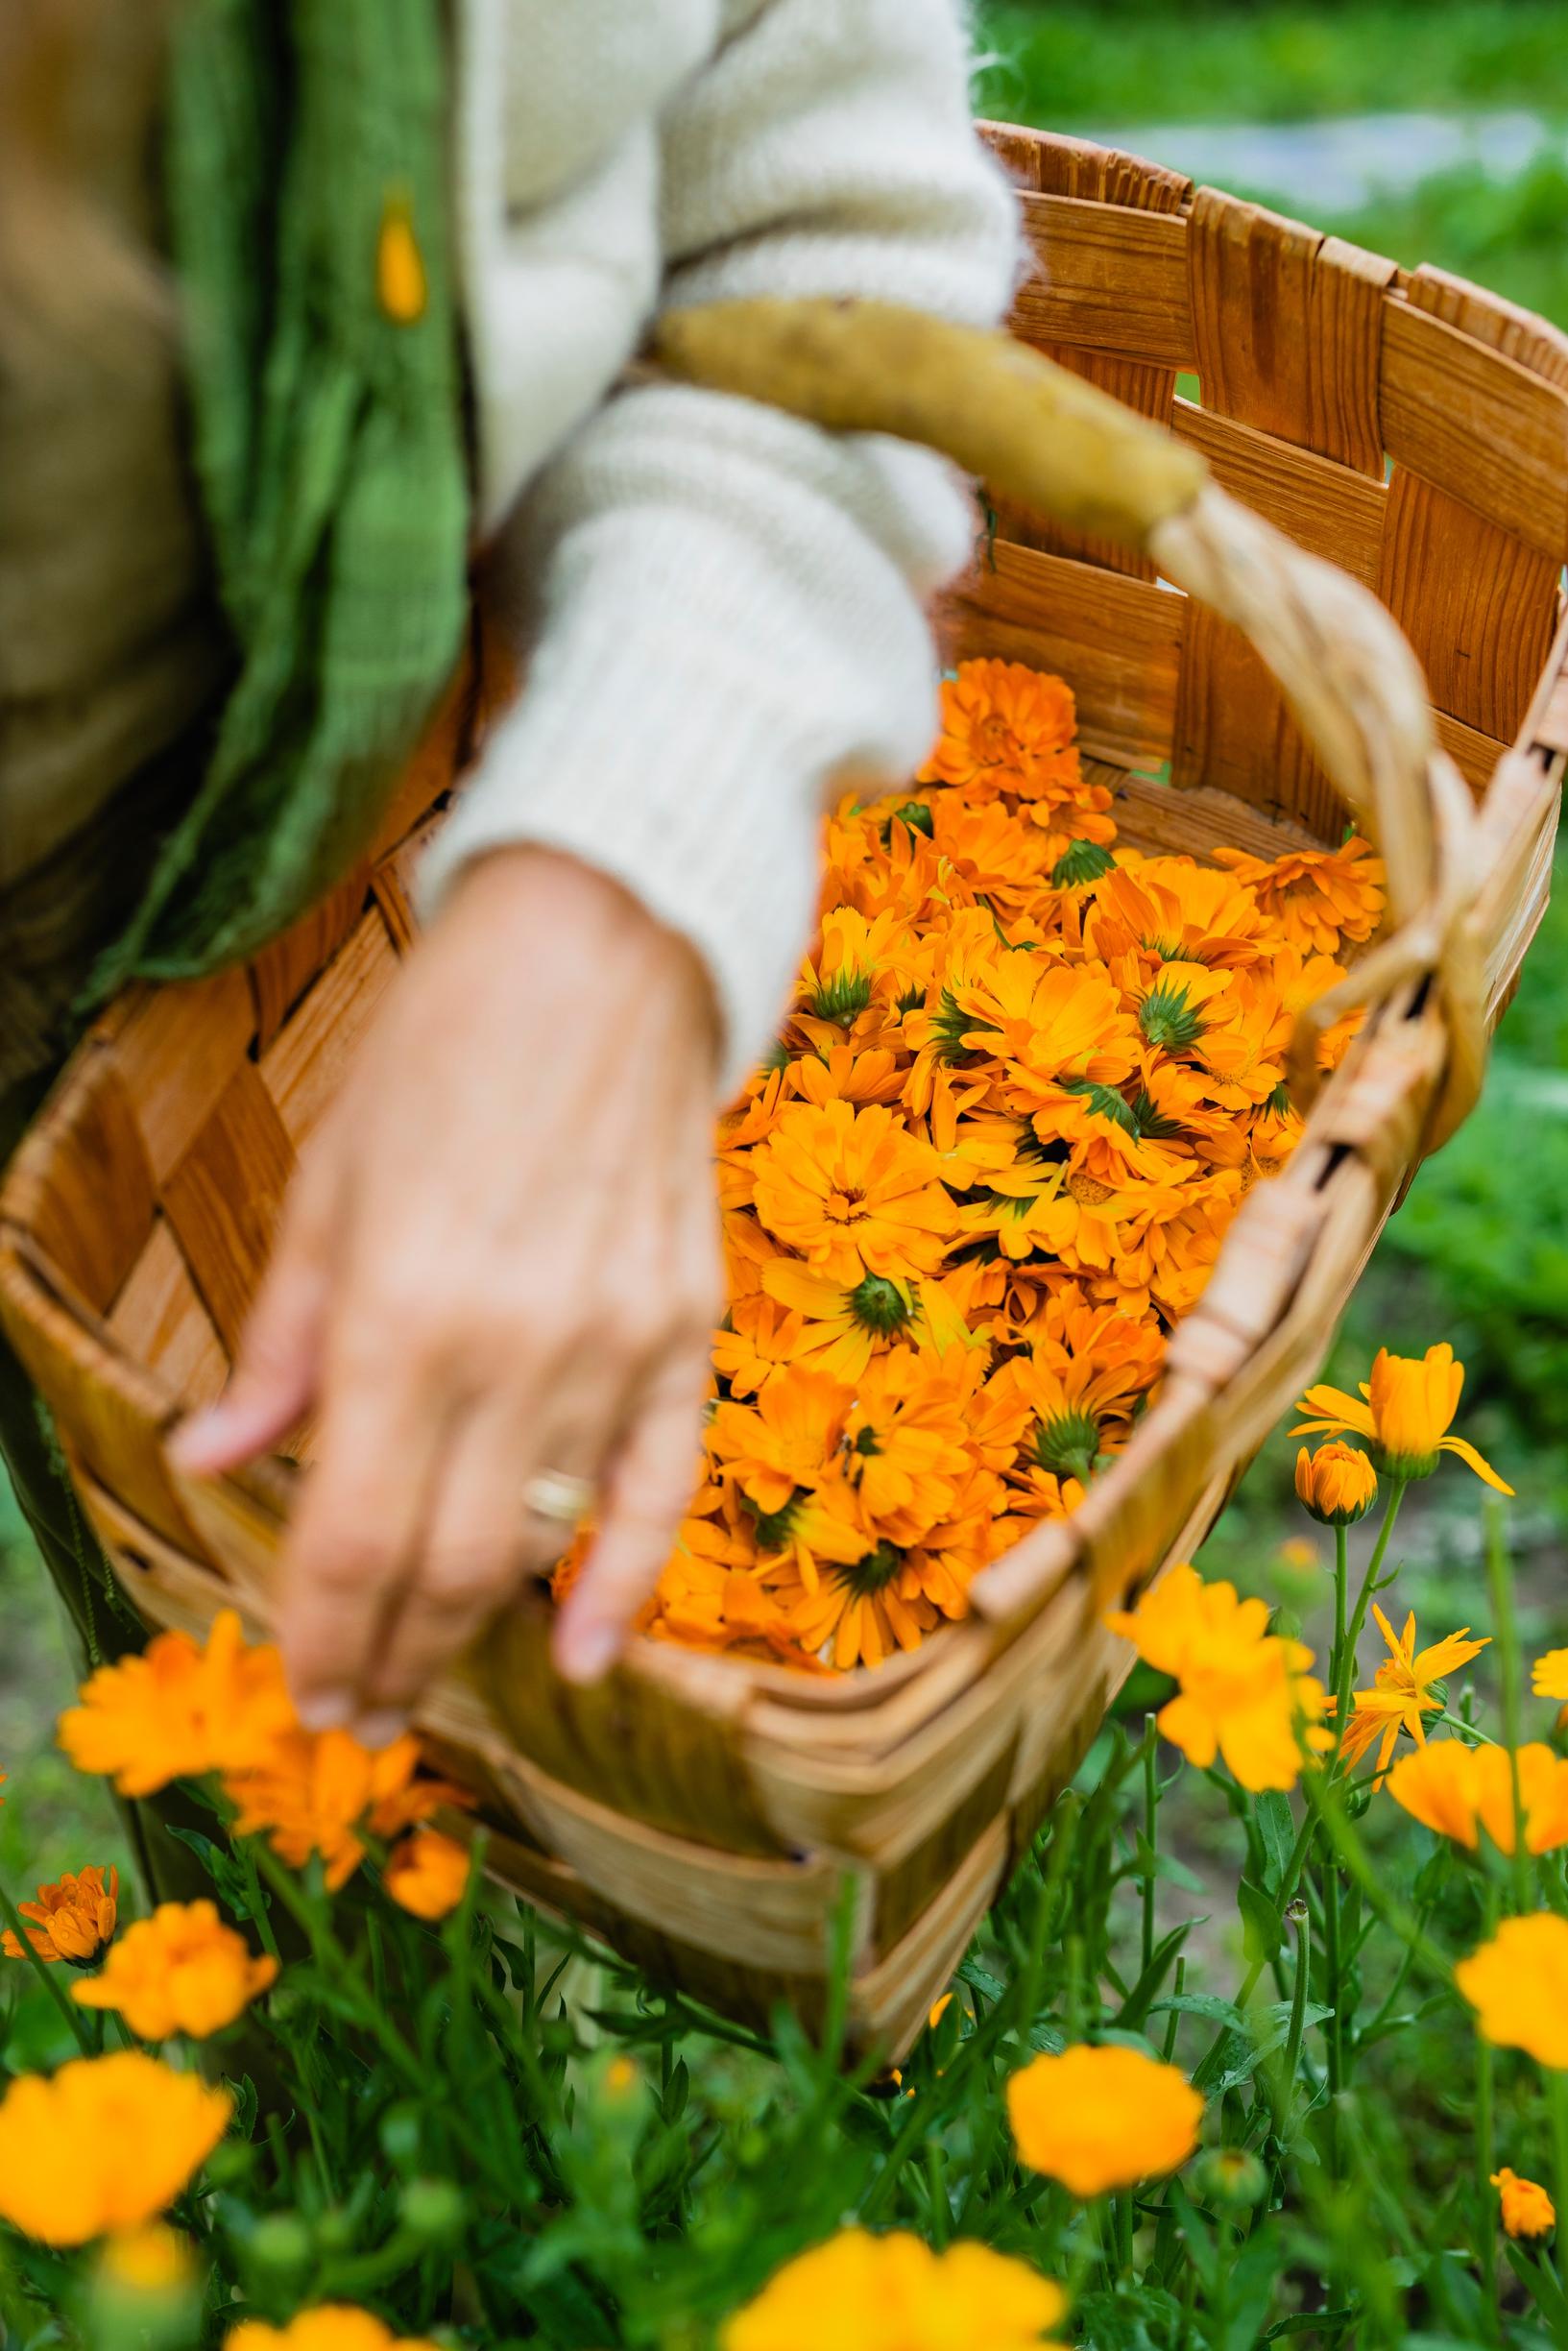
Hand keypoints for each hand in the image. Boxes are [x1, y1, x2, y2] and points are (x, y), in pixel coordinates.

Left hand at [169, 848, 720, 1736]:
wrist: (607, 951)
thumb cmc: (443, 1049)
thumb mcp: (327, 1184)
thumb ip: (278, 1344)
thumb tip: (209, 1460)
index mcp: (399, 1314)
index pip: (346, 1537)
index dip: (317, 1639)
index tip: (304, 1693)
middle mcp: (510, 1353)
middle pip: (439, 1566)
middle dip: (387, 1660)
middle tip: (358, 1710)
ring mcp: (612, 1349)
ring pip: (535, 1544)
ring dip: (471, 1632)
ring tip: (429, 1681)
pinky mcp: (686, 1332)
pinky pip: (660, 1492)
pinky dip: (623, 1583)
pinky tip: (580, 1650)